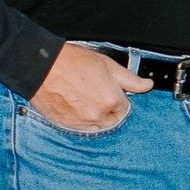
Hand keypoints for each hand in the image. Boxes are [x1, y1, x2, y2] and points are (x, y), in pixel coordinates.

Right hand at [30, 44, 150, 130]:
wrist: (42, 66)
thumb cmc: (73, 62)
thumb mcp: (107, 65)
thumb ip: (130, 79)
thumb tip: (147, 85)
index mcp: (111, 101)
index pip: (124, 108)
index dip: (117, 97)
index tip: (108, 89)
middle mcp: (98, 116)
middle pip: (112, 120)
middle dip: (108, 109)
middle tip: (95, 92)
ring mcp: (81, 123)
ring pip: (96, 126)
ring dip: (94, 116)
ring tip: (83, 98)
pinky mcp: (66, 126)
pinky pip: (80, 128)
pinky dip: (80, 119)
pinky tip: (73, 104)